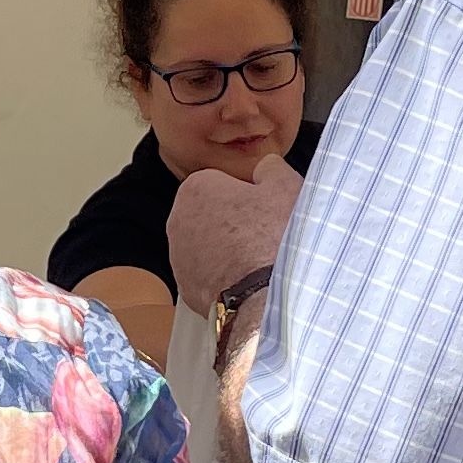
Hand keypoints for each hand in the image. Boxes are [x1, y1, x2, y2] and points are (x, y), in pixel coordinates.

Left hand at [170, 153, 302, 315]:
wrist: (265, 296)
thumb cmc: (274, 238)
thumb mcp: (285, 186)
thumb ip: (271, 167)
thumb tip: (266, 166)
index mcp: (195, 188)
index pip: (222, 184)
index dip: (248, 195)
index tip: (266, 208)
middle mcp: (178, 221)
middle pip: (213, 215)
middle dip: (235, 222)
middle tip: (266, 233)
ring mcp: (178, 258)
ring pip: (210, 246)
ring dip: (229, 250)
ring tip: (259, 260)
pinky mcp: (186, 288)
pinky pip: (210, 275)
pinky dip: (226, 277)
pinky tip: (248, 281)